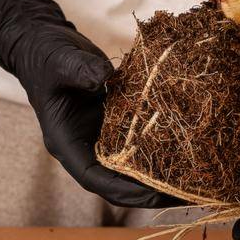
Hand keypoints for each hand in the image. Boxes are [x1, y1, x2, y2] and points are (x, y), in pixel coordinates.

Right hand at [0, 0, 169, 209]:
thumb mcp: (61, 61)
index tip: (153, 194)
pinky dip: (158, 149)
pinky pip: (137, 142)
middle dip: (148, 192)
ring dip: (157, 176)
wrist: (46, 45)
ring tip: (193, 181)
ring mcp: (100, 135)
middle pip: (116, 181)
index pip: (93, 178)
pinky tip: (186, 150)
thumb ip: (81, 70)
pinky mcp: (115, 123)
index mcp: (65, 141)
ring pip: (129, 167)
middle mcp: (84, 145)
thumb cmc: (46, 56)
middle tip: (185, 195)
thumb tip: (105, 78)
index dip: (122, 190)